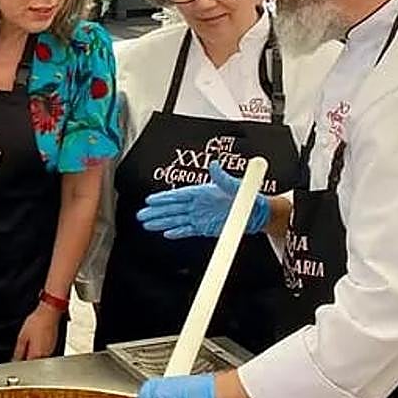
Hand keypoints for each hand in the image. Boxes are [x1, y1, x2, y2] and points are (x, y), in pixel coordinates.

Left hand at [12, 303, 62, 360]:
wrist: (49, 313)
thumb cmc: (37, 322)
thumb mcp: (22, 337)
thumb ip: (19, 351)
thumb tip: (15, 359)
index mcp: (36, 354)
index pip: (26, 365)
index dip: (20, 363)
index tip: (16, 359)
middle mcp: (45, 355)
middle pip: (34, 362)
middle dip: (27, 359)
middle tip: (22, 350)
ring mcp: (51, 350)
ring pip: (40, 358)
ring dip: (34, 354)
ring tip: (30, 342)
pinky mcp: (54, 345)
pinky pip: (46, 352)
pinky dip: (40, 349)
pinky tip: (37, 341)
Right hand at [137, 161, 269, 238]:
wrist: (256, 212)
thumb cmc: (246, 196)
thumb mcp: (234, 185)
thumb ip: (222, 177)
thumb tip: (215, 165)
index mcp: (201, 192)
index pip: (177, 196)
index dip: (163, 198)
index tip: (150, 200)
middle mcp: (197, 204)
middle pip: (172, 209)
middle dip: (156, 212)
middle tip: (141, 215)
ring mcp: (199, 216)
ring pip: (175, 220)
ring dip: (161, 222)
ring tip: (147, 224)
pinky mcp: (204, 227)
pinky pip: (187, 230)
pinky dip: (177, 232)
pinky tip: (166, 233)